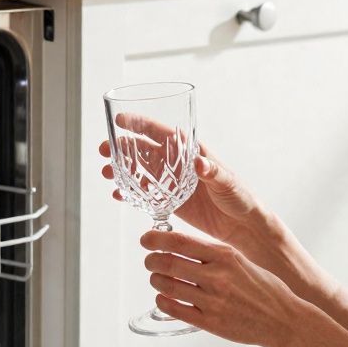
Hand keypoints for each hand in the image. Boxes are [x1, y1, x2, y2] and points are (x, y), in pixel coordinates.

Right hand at [99, 115, 273, 253]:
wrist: (243, 226)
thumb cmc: (240, 197)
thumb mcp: (227, 182)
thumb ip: (213, 171)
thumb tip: (200, 161)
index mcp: (192, 152)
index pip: (162, 133)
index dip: (141, 125)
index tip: (121, 120)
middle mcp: (179, 165)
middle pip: (145, 151)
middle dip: (123, 149)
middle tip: (104, 150)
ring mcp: (174, 184)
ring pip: (141, 172)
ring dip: (122, 170)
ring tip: (105, 172)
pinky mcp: (172, 203)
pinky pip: (146, 195)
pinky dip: (131, 193)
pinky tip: (117, 193)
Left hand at [140, 229, 306, 346]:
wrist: (282, 319)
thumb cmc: (263, 288)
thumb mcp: (241, 260)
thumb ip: (212, 254)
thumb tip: (181, 246)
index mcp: (225, 256)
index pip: (180, 242)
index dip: (156, 239)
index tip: (146, 239)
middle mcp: (217, 277)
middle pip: (168, 263)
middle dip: (152, 261)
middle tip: (149, 261)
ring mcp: (212, 301)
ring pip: (167, 286)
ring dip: (155, 280)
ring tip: (156, 279)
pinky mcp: (210, 322)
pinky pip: (175, 309)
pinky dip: (163, 301)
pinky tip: (164, 298)